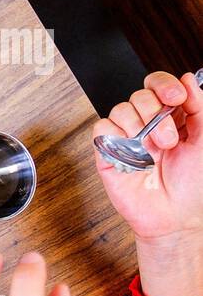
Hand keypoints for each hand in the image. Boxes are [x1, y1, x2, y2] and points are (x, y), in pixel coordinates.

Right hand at [93, 71, 202, 295]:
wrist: (174, 216)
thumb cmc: (193, 185)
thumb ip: (200, 108)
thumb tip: (188, 79)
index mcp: (171, 117)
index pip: (158, 85)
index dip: (164, 84)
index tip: (177, 97)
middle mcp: (147, 124)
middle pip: (139, 94)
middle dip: (155, 112)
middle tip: (168, 139)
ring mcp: (126, 137)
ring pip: (121, 109)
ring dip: (139, 129)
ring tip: (153, 152)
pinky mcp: (106, 152)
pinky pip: (102, 128)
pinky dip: (117, 138)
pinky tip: (131, 155)